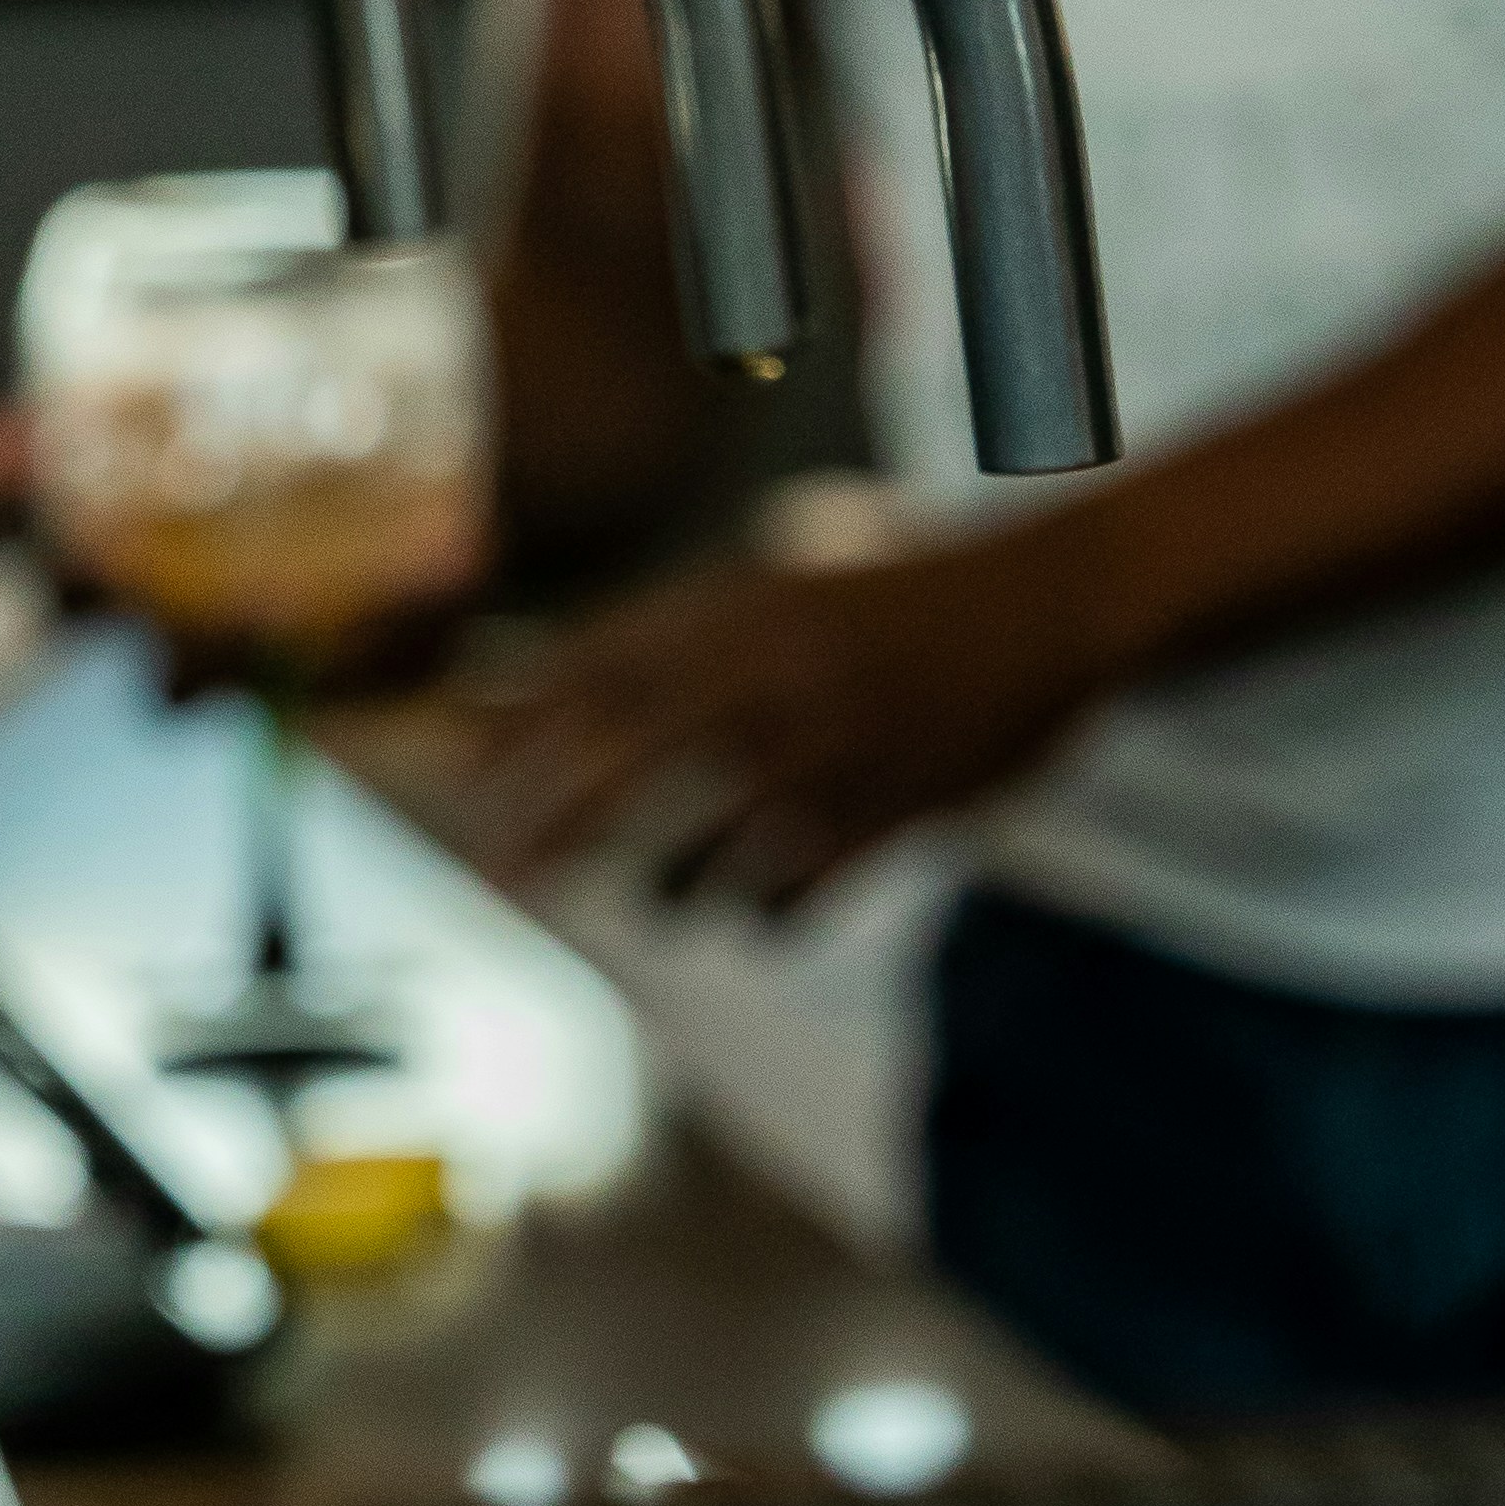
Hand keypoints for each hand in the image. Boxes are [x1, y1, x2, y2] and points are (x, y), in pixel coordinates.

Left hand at [459, 527, 1126, 916]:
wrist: (1041, 612)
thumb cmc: (880, 607)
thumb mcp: (764, 592)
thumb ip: (647, 643)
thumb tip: (499, 700)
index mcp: (732, 608)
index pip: (590, 674)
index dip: (513, 733)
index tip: (464, 783)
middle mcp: (766, 678)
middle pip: (618, 769)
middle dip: (547, 835)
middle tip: (501, 878)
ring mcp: (825, 755)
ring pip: (694, 866)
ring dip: (672, 889)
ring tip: (684, 877)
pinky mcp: (881, 824)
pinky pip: (776, 910)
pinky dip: (760, 914)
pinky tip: (774, 889)